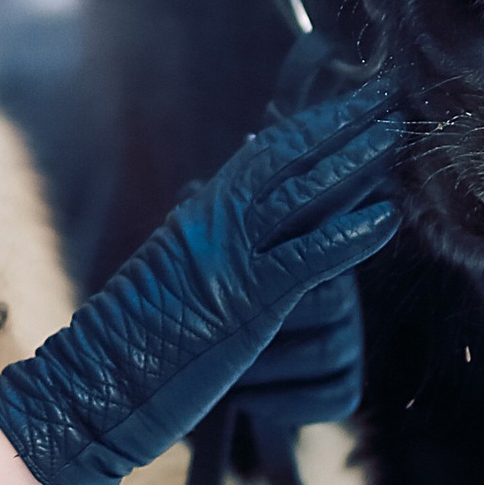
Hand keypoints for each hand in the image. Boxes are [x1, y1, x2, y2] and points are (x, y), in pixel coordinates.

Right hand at [0, 83, 398, 484]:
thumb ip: (204, 233)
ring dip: (352, 164)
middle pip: (287, 157)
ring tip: (394, 138)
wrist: (89, 386)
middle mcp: (211, 224)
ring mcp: (227, 259)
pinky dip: (347, 236)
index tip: (354, 101)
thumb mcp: (171, 272)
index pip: (264, 154)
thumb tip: (216, 194)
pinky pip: (305, 259)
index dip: (314, 123)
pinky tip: (384, 219)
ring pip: (299, 194)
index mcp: (198, 216)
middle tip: (389, 98)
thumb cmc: (129, 342)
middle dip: (342, 124)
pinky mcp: (242, 302)